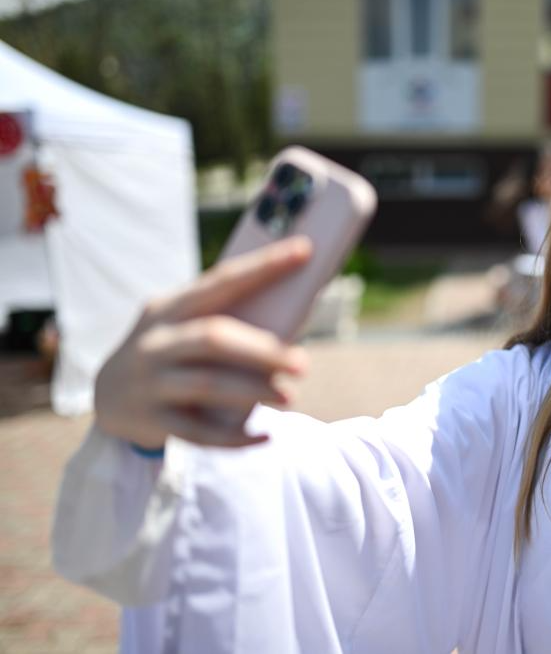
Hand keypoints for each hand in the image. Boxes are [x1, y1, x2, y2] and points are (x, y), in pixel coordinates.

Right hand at [93, 236, 312, 449]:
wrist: (108, 397)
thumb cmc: (172, 352)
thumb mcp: (185, 326)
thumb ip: (228, 319)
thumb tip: (299, 312)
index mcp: (170, 307)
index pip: (222, 281)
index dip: (264, 266)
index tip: (304, 250)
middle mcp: (156, 341)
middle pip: (213, 337)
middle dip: (262, 350)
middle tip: (303, 362)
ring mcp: (149, 381)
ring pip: (207, 384)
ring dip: (253, 391)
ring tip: (289, 396)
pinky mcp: (151, 420)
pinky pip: (198, 432)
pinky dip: (234, 438)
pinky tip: (264, 437)